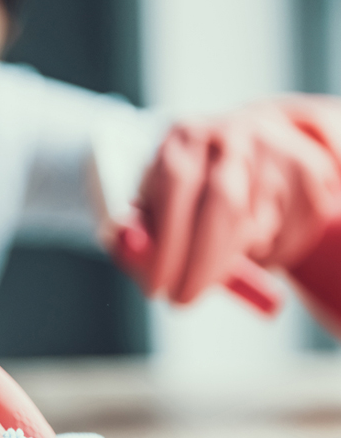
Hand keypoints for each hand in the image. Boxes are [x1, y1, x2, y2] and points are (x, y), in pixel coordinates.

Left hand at [122, 96, 340, 303]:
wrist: (247, 143)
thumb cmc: (186, 187)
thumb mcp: (153, 202)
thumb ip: (137, 229)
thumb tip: (128, 250)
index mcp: (184, 137)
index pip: (176, 184)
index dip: (167, 242)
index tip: (156, 288)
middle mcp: (231, 136)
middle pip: (225, 204)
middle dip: (202, 264)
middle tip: (182, 301)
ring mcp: (274, 151)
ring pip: (258, 226)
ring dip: (233, 259)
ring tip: (214, 259)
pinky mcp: (309, 172)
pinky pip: (289, 234)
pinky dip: (268, 254)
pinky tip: (252, 242)